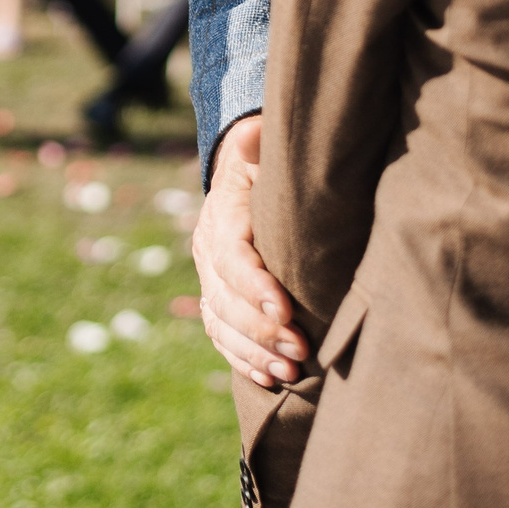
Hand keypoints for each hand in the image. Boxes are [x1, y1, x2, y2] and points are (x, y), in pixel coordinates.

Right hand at [192, 114, 306, 387]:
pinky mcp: (216, 297)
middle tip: (301, 349)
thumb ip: (262, 144)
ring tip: (290, 370)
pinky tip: (270, 378)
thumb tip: (258, 129)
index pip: (231, 254)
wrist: (242, 170)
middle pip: (224, 297)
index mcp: (223, 212)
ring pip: (220, 321)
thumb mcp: (265, 146)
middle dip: (262, 328)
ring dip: (254, 350)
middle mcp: (207, 247)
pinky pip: (220, 335)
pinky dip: (242, 360)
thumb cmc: (268, 159)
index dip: (254, 285)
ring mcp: (208, 276)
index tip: (285, 310)